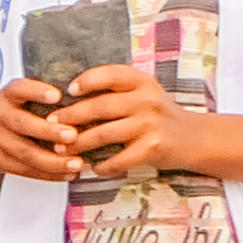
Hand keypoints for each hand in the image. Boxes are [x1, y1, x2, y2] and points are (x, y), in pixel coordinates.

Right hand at [0, 77, 82, 186]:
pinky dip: (48, 174)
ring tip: (76, 163)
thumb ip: (48, 96)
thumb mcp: (25, 97)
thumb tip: (88, 97)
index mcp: (8, 95)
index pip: (19, 89)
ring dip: (53, 160)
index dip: (36, 91)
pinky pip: (24, 169)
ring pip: (24, 153)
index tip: (57, 95)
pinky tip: (66, 173)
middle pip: (22, 124)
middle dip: (49, 132)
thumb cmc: (17, 112)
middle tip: (72, 136)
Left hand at [59, 63, 193, 178]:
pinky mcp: (154, 147)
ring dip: (78, 144)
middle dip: (70, 117)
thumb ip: (114, 93)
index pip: (111, 74)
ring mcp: (151, 123)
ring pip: (104, 133)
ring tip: (60, 151)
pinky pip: (120, 159)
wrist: (193, 137)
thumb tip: (68, 97)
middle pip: (100, 106)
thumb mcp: (141, 95)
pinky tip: (92, 168)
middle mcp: (147, 99)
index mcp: (142, 83)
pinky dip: (102, 165)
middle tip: (49, 126)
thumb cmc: (156, 116)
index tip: (67, 91)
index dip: (87, 81)